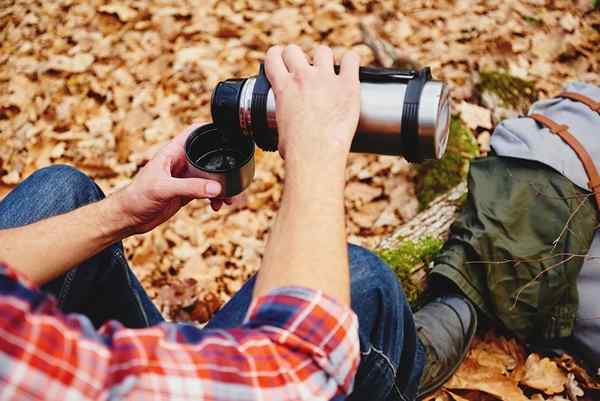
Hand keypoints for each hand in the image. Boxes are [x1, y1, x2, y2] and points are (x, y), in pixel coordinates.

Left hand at [113, 124, 231, 234]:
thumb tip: (217, 188)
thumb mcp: (164, 189)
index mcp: (173, 152)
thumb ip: (190, 187)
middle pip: (209, 156)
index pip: (195, 132)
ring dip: (223, 187)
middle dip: (224, 166)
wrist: (127, 218)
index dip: (211, 128)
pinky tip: (216, 207)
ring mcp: (184, 178)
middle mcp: (181, 163)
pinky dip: (215, 198)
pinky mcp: (186, 193)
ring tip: (231, 199)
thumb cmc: (136, 197)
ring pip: (211, 177)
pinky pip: (207, 192)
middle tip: (236, 179)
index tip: (229, 132)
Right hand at [264, 45, 359, 173]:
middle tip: (305, 70)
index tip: (282, 61)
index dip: (277, 56)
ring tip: (328, 71)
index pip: (273, 56)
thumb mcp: (280, 128)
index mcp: (283, 87)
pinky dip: (350, 62)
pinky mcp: (348, 85)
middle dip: (298, 57)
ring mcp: (326, 78)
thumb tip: (287, 127)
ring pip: (323, 51)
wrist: (315, 155)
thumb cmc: (296, 150)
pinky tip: (349, 69)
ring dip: (324, 59)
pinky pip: (351, 59)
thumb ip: (284, 116)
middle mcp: (303, 77)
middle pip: (295, 50)